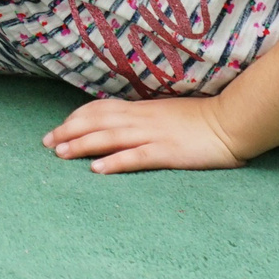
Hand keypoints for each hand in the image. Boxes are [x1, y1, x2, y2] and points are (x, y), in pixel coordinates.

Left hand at [45, 95, 242, 174]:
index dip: (76, 118)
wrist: (232, 122)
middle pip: (97, 121)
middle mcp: (142, 119)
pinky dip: (114, 162)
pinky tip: (97, 169)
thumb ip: (145, 118)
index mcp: (142, 110)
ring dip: (82, 145)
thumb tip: (123, 125)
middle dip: (69, 131)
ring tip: (60, 153)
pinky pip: (136, 157)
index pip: (100, 109)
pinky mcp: (167, 153)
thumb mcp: (167, 114)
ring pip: (109, 137)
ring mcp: (154, 135)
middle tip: (46, 143)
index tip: (58, 128)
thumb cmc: (202, 120)